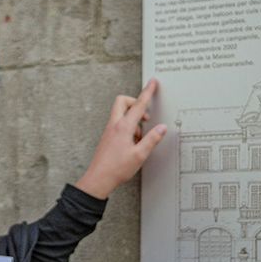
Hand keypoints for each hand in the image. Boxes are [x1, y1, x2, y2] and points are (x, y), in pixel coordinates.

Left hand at [74, 78, 167, 198]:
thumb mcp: (140, 155)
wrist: (98, 179)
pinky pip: (119, 124)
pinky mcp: (108, 137)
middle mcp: (114, 125)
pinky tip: (133, 143)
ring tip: (141, 136)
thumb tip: (162, 128)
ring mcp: (109, 131)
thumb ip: (152, 139)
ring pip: (121, 113)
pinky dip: (128, 128)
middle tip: (146, 115)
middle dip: (135, 103)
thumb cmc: (116, 168)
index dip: (147, 92)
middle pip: (123, 102)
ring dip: (133, 118)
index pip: (138, 105)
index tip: (153, 82)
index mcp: (123, 127)